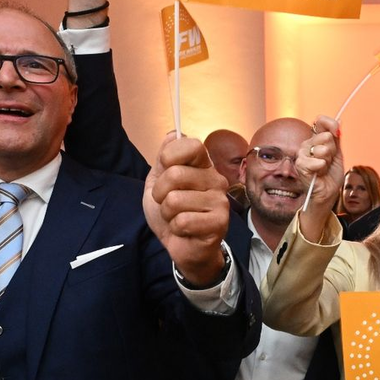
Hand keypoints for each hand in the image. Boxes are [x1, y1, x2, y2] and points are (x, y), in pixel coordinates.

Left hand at [144, 133, 230, 284]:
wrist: (182, 246)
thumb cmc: (173, 213)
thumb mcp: (159, 182)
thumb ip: (164, 159)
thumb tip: (172, 133)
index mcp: (203, 166)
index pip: (190, 145)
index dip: (169, 157)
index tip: (165, 170)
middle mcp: (215, 179)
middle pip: (175, 175)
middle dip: (160, 194)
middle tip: (168, 204)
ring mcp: (220, 201)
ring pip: (175, 200)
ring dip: (167, 214)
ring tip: (177, 218)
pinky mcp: (220, 222)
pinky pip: (183, 221)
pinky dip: (176, 229)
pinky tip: (186, 230)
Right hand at [296, 115, 343, 239]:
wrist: (327, 192)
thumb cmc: (331, 174)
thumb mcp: (337, 153)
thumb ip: (336, 138)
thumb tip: (339, 122)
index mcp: (316, 139)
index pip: (320, 121)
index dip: (330, 124)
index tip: (337, 132)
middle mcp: (307, 144)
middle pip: (325, 136)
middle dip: (333, 150)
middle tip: (329, 160)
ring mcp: (302, 154)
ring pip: (322, 149)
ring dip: (328, 160)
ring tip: (324, 167)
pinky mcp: (300, 165)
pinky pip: (316, 161)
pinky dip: (322, 167)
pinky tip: (320, 172)